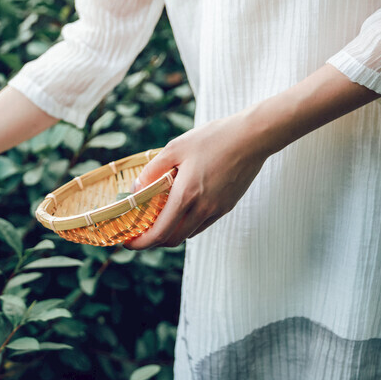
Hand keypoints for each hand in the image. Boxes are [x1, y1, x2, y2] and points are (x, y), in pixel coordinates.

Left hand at [123, 111, 271, 248]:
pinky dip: (187, 223)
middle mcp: (203, 208)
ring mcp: (217, 210)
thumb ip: (153, 170)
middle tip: (140, 230)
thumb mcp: (175, 148)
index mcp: (186, 195)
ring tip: (158, 217)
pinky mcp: (227, 206)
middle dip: (153, 240)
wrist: (252, 137)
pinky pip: (202, 224)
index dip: (141, 242)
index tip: (128, 241)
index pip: (160, 233)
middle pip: (173, 239)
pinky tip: (180, 208)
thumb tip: (136, 189)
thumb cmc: (213, 138)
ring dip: (171, 231)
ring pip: (188, 233)